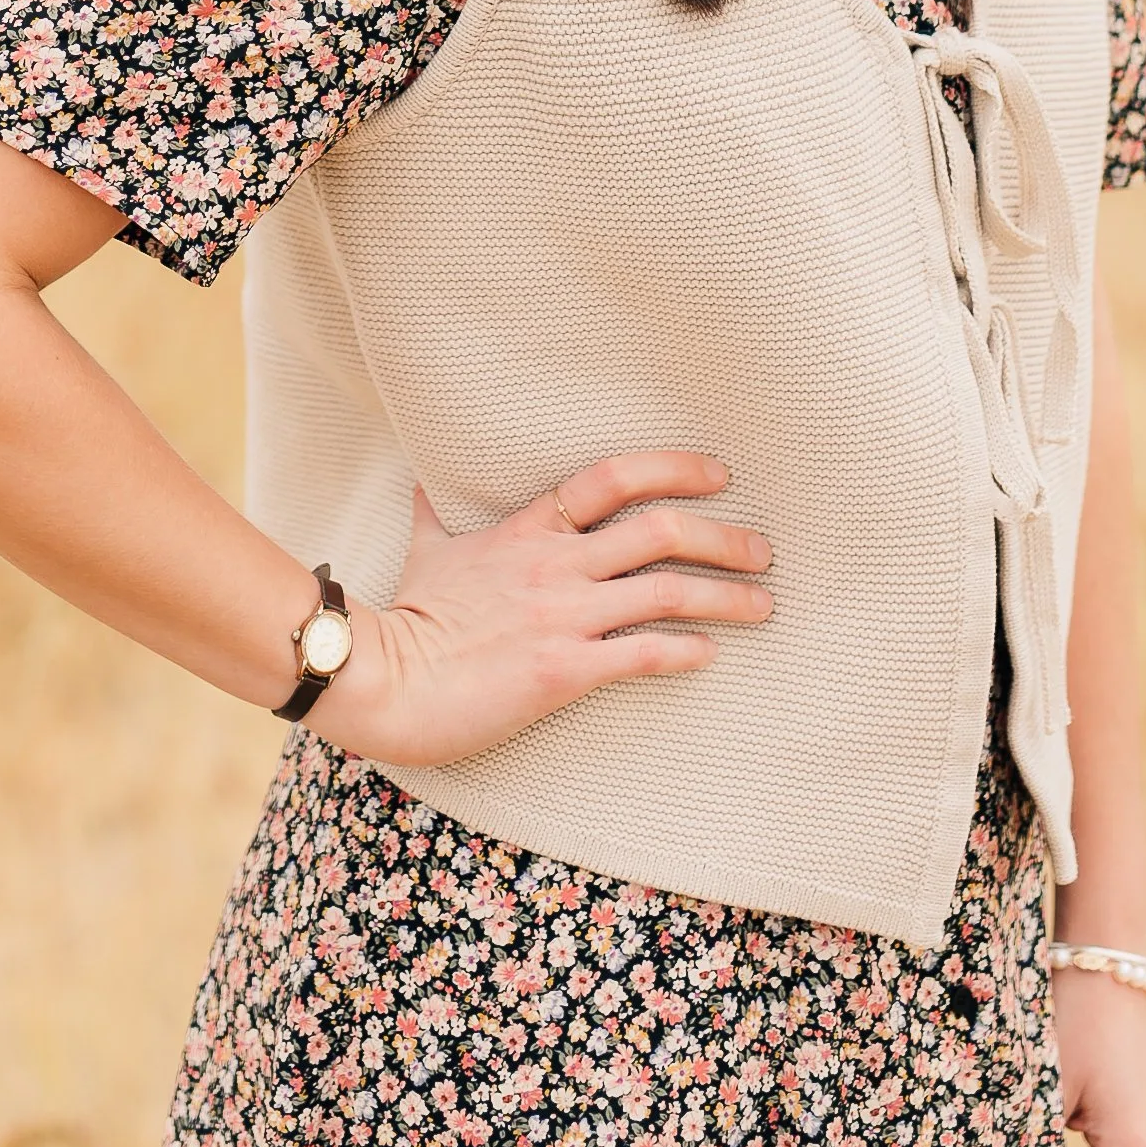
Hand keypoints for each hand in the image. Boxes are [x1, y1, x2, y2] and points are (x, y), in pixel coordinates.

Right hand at [309, 449, 773, 766]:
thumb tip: (420, 484)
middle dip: (723, 537)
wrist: (382, 678)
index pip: (613, 477)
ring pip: (666, 590)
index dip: (674, 467)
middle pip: (661, 529)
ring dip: (725, 595)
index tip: (718, 473)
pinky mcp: (565, 670)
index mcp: (530, 530)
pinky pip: (643, 654)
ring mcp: (564, 615)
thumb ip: (436, 515)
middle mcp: (556, 563)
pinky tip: (710, 654)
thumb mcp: (427, 552)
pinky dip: (685, 650)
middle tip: (762, 548)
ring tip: (763, 604)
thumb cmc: (406, 619)